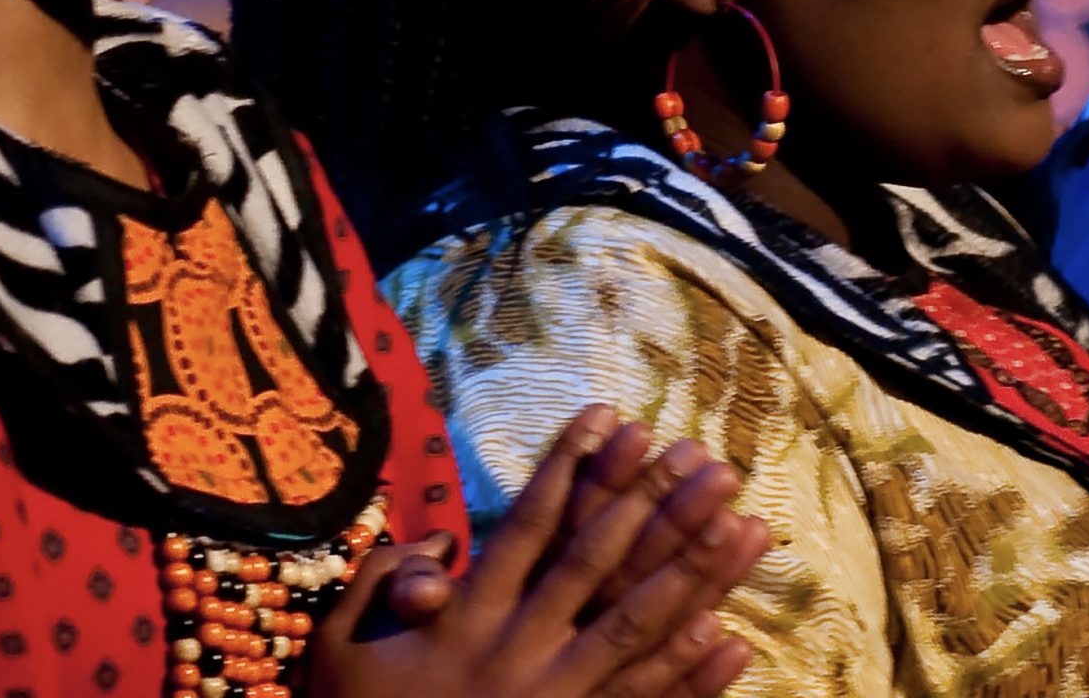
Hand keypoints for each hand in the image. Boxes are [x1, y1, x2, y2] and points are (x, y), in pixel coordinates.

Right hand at [308, 405, 767, 697]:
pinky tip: (733, 639)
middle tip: (711, 462)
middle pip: (600, 567)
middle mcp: (520, 652)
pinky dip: (689, 678)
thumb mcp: (342, 648)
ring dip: (695, 577)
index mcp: (467, 620)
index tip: (613, 417)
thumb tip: (439, 541)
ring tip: (746, 529)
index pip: (530, 526)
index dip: (571, 469)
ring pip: (636, 628)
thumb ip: (383, 581)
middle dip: (658, 510)